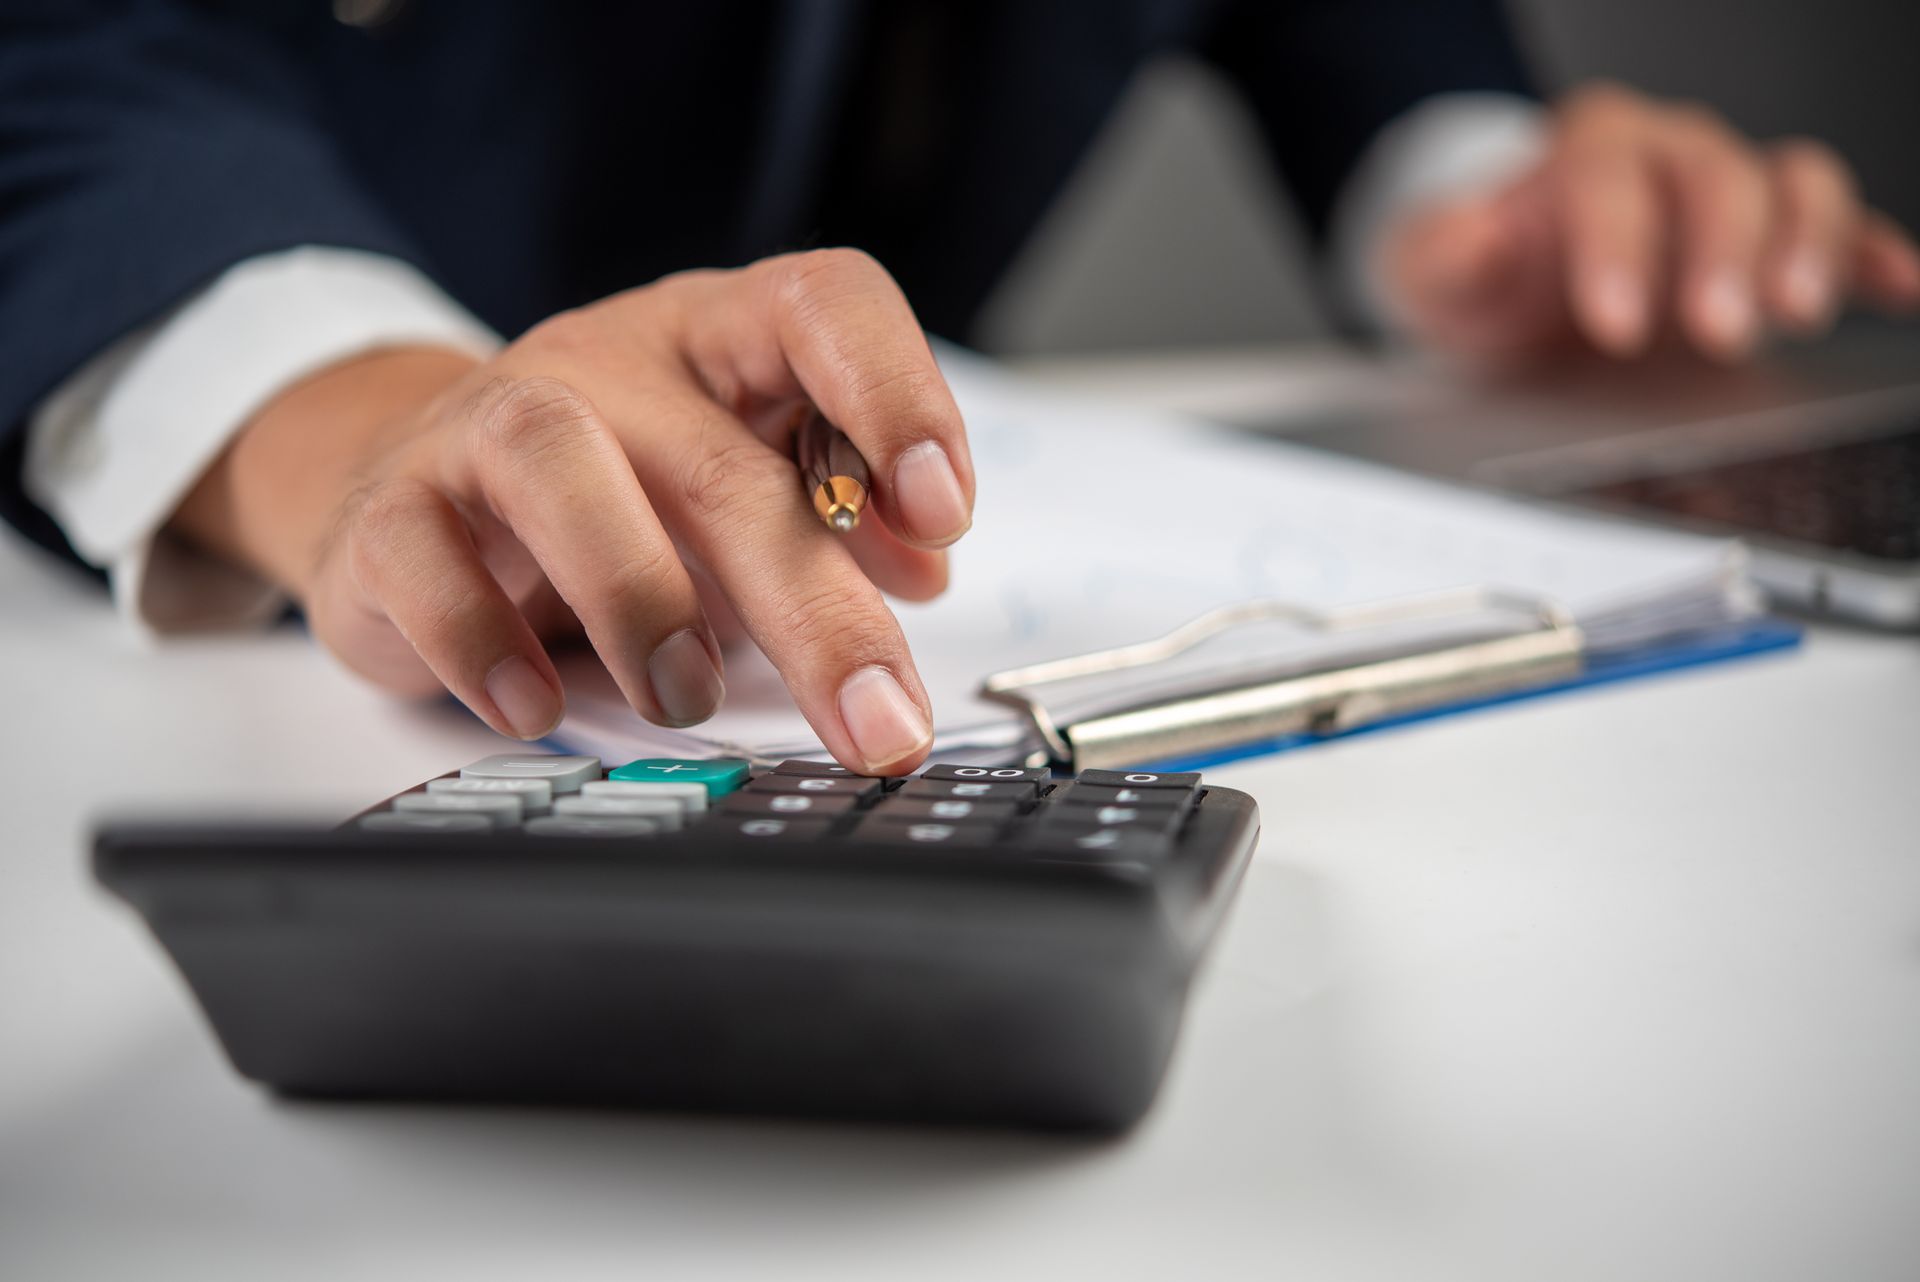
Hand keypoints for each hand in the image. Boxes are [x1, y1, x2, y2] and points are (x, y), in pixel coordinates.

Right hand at [173, 249, 974, 774]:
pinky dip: (485, 644)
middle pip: (720, 461)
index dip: (896, 396)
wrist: (408, 477)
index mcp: (719, 339)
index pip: (825, 307)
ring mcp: (485, 423)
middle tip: (876, 719)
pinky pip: (425, 561)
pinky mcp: (390, 508)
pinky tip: (536, 705)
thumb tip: (923, 575)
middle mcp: (609, 362)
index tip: (943, 515)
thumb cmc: (613, 490)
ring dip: (639, 597)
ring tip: (687, 698)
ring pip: (555, 464)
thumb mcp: (740, 485)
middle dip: (815, 607)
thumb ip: (835, 521)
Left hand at [1381, 82, 1919, 363]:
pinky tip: (1894, 291)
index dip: (1616, 246)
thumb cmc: (1480, 270)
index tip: (1615, 323)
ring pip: (1790, 182)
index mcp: (1584, 151)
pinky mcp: (1768, 241)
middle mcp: (1668, 154)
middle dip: (1721, 253)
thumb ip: (1444, 254)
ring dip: (1803, 244)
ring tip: (1793, 313)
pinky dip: (1868, 256)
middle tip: (1717, 331)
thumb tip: (1468, 233)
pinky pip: (1839, 230)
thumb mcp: (1433, 270)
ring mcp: (1727, 192)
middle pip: (1714, 175)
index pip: (1608, 178)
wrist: (1510, 279)